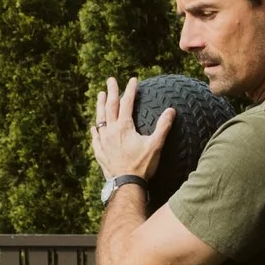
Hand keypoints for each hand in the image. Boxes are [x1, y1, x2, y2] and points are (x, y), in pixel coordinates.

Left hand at [90, 78, 174, 195]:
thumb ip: (163, 126)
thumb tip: (171, 110)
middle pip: (110, 106)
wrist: (126, 184)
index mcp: (124, 127)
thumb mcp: (155, 145)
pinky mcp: (100, 152)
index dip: (130, 90)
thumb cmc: (142, 165)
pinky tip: (94, 127)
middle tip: (110, 80)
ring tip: (100, 95)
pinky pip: (95, 137)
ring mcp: (103, 141)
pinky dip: (95, 129)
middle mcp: (111, 131)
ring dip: (100, 106)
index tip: (133, 80)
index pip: (127, 103)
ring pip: (100, 118)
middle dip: (111, 91)